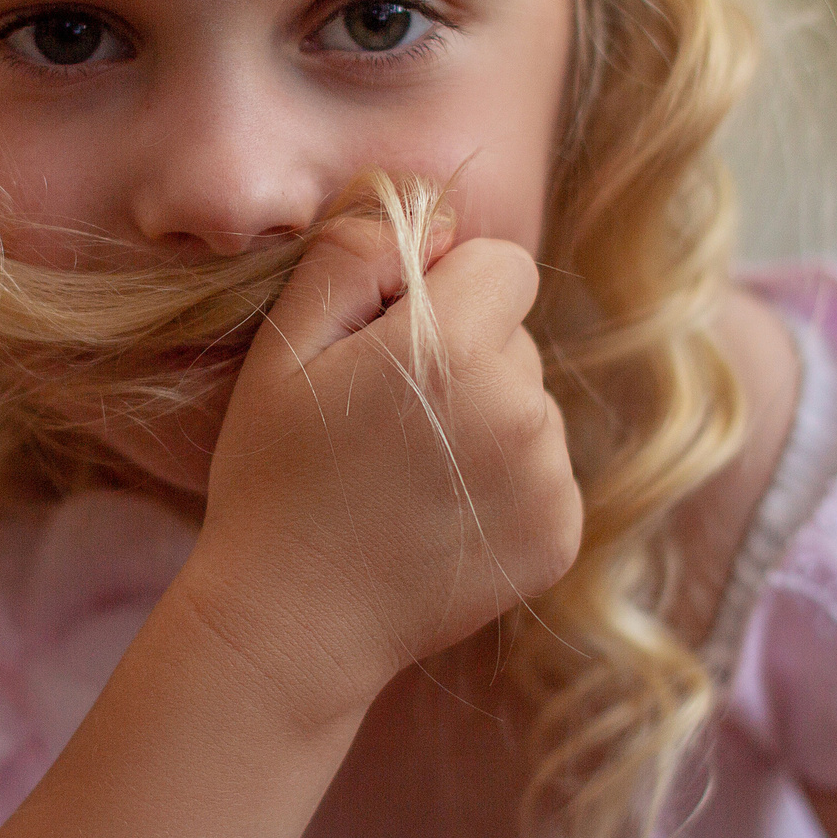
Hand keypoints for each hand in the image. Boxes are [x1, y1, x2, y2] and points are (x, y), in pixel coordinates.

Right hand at [175, 216, 583, 724]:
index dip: (448, 291)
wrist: (294, 620)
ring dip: (484, 424)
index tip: (393, 341)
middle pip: (517, 337)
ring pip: (531, 406)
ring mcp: (549, 479)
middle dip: (464, 358)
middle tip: (384, 421)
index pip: (506, 265)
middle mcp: (524, 409)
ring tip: (406, 477)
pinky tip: (436, 519)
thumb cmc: (276, 474)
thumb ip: (355, 253)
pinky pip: (544, 473)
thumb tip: (433, 217)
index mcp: (460, 348)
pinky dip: (502, 487)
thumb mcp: (285, 345)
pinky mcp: (560, 535)